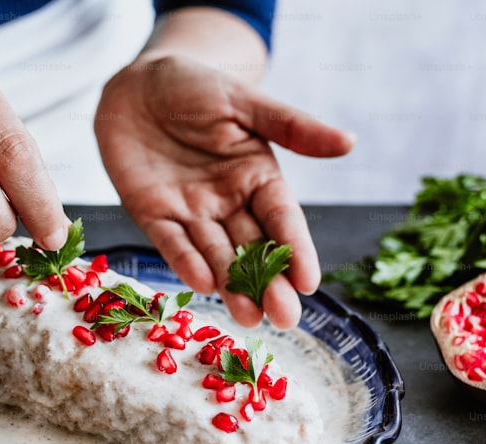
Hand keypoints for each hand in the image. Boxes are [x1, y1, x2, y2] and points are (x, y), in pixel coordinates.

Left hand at [94, 55, 354, 327]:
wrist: (136, 82)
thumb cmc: (195, 85)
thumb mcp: (245, 103)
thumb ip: (292, 127)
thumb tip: (349, 142)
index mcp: (258, 176)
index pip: (282, 219)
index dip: (296, 250)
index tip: (310, 283)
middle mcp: (228, 201)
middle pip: (253, 248)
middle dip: (269, 284)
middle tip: (285, 318)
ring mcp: (191, 211)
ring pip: (216, 254)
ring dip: (232, 286)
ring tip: (250, 317)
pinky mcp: (153, 214)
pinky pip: (171, 242)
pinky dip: (185, 262)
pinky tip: (204, 284)